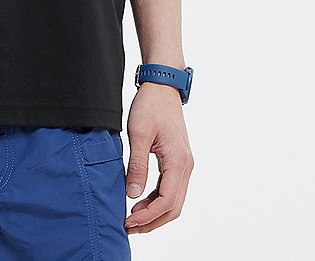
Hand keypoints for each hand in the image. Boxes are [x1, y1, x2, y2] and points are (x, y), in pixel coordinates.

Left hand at [123, 81, 193, 234]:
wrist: (162, 86)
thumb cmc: (150, 105)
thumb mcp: (138, 134)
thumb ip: (137, 165)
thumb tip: (132, 195)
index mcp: (178, 161)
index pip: (166, 201)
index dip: (148, 216)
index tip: (128, 222)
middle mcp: (186, 166)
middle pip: (173, 207)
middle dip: (152, 221)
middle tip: (128, 226)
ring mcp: (184, 163)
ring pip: (174, 200)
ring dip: (155, 212)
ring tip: (132, 217)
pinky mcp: (178, 160)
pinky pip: (171, 188)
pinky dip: (157, 199)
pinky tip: (141, 201)